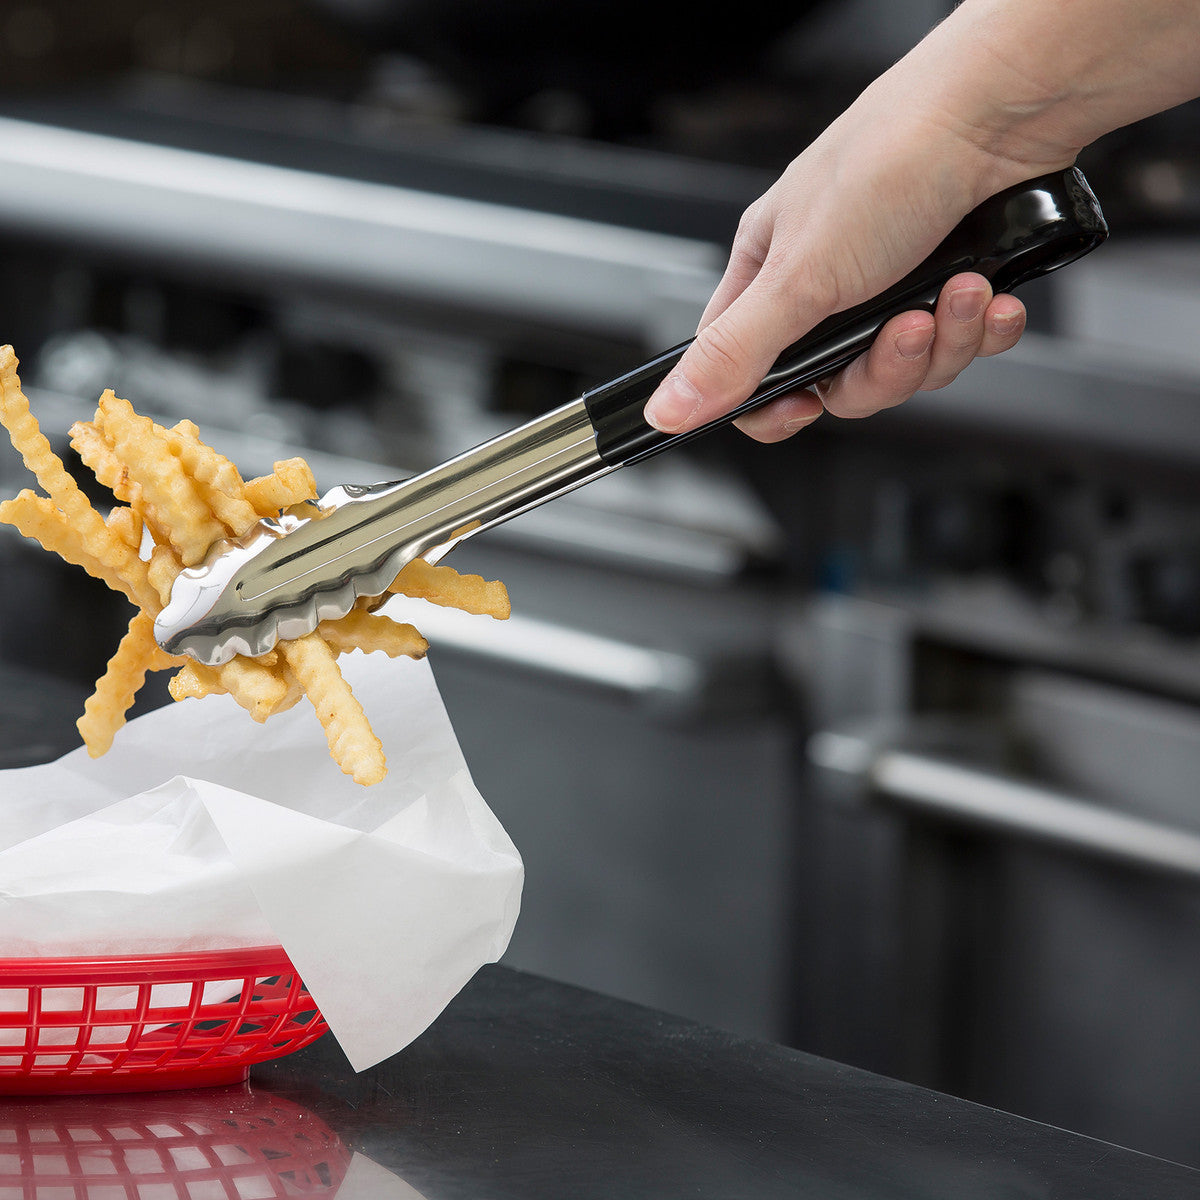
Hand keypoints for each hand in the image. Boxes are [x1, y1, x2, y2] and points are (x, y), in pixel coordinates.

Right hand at [642, 99, 1031, 442]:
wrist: (1002, 110)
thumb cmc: (891, 161)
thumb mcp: (797, 277)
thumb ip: (734, 354)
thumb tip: (669, 409)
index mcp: (772, 275)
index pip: (749, 371)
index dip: (776, 405)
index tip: (806, 407)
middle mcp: (830, 283)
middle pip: (841, 384)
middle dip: (885, 368)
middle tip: (905, 329)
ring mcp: (894, 284)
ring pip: (907, 367)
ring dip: (943, 341)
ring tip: (958, 292)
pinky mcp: (955, 283)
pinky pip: (960, 342)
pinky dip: (982, 328)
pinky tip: (991, 298)